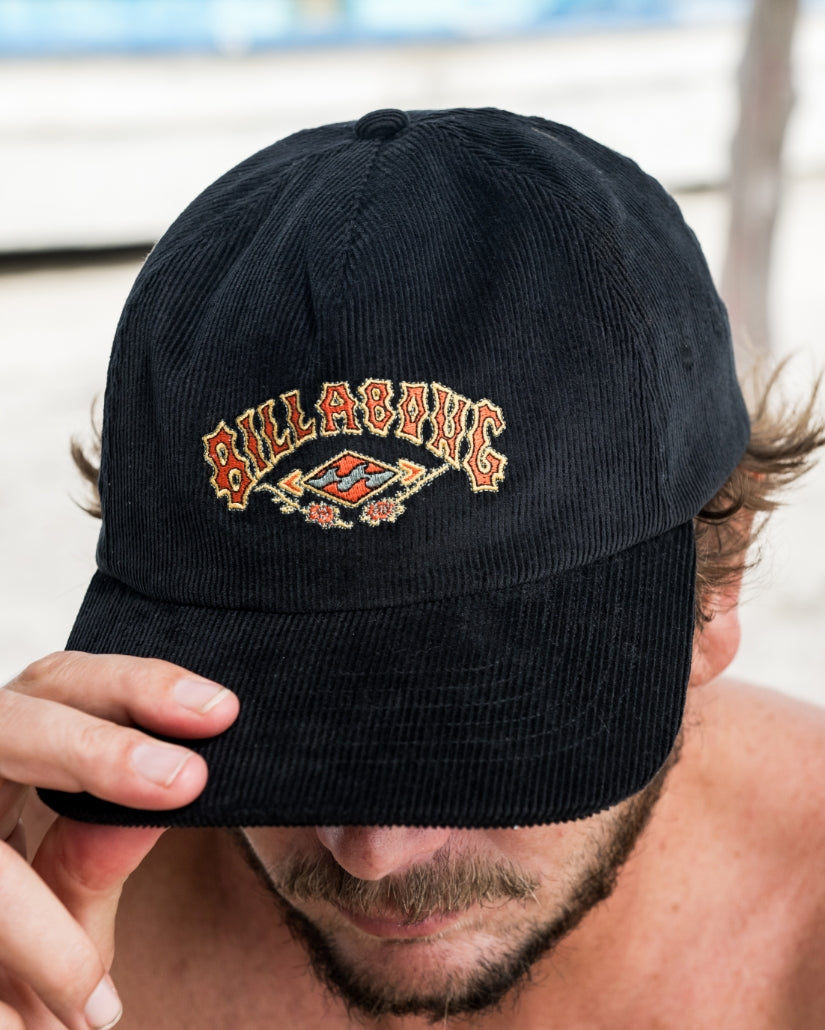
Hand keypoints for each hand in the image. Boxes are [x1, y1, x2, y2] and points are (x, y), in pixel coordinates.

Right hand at [0, 651, 238, 1028]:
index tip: (220, 711)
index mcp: (5, 747)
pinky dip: (1, 986)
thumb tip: (159, 804)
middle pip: (10, 722)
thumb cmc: (12, 943)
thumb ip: (94, 858)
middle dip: (95, 747)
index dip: (139, 687)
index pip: (64, 685)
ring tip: (92, 1009)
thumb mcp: (58, 904)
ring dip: (33, 925)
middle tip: (186, 780)